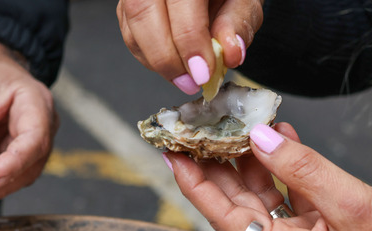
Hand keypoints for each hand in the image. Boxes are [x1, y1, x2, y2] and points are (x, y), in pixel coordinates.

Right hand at [117, 0, 263, 93]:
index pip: (181, 3)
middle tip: (190, 82)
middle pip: (143, 13)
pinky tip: (172, 64)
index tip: (203, 73)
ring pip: (132, 27)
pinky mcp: (128, 4)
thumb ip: (238, 23)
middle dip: (166, 57)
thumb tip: (230, 53)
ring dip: (155, 61)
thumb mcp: (243, 0)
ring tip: (183, 78)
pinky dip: (148, 57)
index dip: (190, 43)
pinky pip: (129, 35)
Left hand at [163, 122, 371, 230]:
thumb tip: (261, 138)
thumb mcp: (352, 204)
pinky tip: (277, 138)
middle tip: (197, 132)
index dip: (197, 185)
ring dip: (250, 162)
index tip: (174, 155)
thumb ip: (302, 169)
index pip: (225, 217)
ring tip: (236, 126)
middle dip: (216, 168)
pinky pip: (288, 196)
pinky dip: (282, 168)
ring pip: (261, 197)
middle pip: (237, 205)